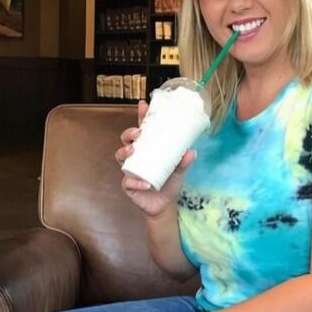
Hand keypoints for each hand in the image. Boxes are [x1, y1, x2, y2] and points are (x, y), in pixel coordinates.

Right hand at [115, 99, 195, 217]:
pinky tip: (145, 183)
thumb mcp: (179, 171)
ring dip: (125, 151)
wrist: (165, 205)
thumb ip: (184, 162)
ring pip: (120, 156)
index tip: (143, 105)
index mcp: (148, 149)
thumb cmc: (169, 183)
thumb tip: (192, 152)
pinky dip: (136, 181)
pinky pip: (128, 181)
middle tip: (138, 132)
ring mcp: (130, 170)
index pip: (142, 130)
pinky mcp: (129, 185)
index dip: (141, 117)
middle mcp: (136, 157)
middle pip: (126, 140)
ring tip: (133, 150)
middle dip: (129, 133)